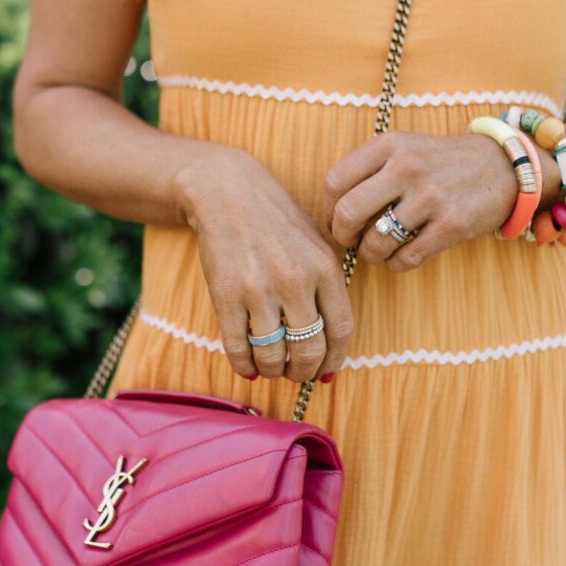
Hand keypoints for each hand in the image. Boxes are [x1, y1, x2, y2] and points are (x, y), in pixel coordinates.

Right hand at [176, 150, 352, 382]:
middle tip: (295, 372)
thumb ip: (327, 291)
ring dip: (273, 371)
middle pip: (308, 350)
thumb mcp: (316, 245)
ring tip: (270, 366)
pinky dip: (243, 365)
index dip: (334, 359)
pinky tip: (247, 365)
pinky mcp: (225, 295)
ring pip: (272, 355)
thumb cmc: (275, 222)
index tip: (325, 371)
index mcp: (324, 268)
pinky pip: (238, 347)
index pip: (340, 330)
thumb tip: (330, 349)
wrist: (225, 192)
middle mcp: (295, 280)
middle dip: (303, 372)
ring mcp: (258, 289)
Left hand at [322, 130, 517, 270]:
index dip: (328, 209)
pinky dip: (396, 264)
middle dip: (343, 235)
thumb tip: (332, 211)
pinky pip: (406, 258)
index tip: (336, 219)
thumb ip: (368, 170)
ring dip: (370, 254)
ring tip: (378, 250)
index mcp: (389, 145)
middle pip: (347, 212)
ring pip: (376, 241)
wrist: (502, 167)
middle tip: (351, 240)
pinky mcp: (452, 225)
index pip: (334, 181)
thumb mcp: (404, 148)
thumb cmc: (441, 162)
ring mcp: (431, 197)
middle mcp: (407, 167)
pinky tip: (400, 256)